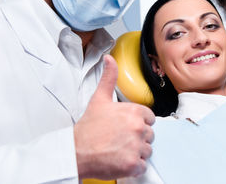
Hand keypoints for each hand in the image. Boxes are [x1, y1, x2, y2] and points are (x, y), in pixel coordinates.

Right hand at [74, 55, 154, 179]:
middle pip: (149, 134)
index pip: (149, 118)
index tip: (127, 127)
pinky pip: (142, 166)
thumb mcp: (99, 99)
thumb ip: (109, 77)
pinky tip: (121, 160)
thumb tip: (109, 59)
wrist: (75, 151)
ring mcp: (136, 146)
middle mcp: (138, 128)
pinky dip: (133, 166)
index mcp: (135, 111)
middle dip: (137, 138)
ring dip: (136, 152)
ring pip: (147, 150)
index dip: (138, 123)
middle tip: (120, 139)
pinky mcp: (133, 164)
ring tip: (119, 149)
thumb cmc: (88, 128)